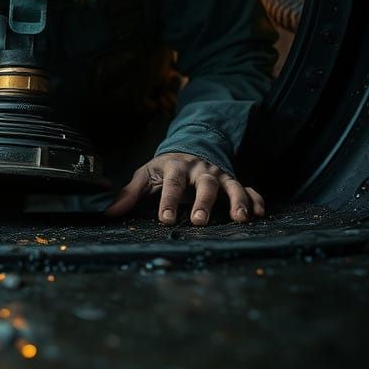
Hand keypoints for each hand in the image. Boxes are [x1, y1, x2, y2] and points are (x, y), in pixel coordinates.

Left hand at [103, 152, 264, 224]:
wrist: (190, 147)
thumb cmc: (165, 168)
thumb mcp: (146, 176)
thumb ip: (129, 194)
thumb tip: (109, 213)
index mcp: (176, 167)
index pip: (172, 183)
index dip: (168, 201)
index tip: (164, 219)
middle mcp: (200, 170)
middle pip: (204, 184)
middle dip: (203, 202)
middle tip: (199, 221)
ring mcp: (219, 174)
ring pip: (231, 185)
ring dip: (237, 201)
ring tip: (240, 218)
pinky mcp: (233, 180)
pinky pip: (248, 189)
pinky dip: (256, 200)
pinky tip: (259, 214)